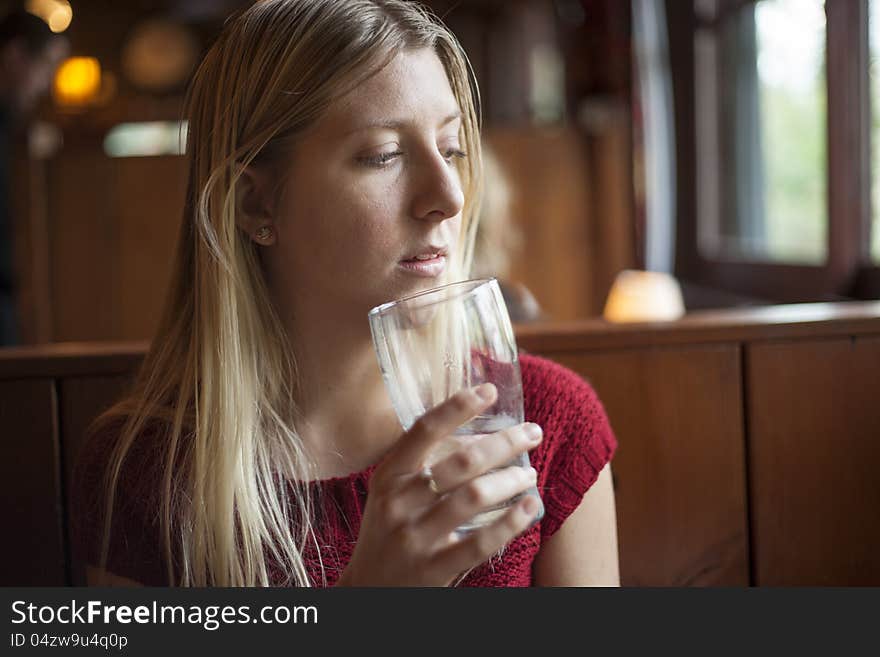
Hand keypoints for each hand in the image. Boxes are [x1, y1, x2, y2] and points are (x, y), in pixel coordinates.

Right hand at [336, 383, 542, 586]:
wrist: (368, 591)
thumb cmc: (387, 532)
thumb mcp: (390, 494)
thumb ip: (421, 465)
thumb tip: (481, 433)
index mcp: (387, 476)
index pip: (423, 430)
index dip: (457, 407)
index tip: (489, 390)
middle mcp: (398, 503)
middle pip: (460, 462)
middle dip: (504, 443)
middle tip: (532, 432)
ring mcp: (415, 537)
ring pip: (474, 497)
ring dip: (510, 480)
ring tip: (529, 474)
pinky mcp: (433, 570)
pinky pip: (480, 542)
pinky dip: (511, 522)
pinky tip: (530, 508)